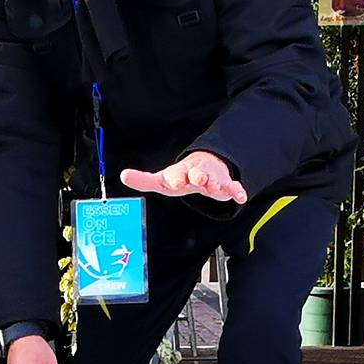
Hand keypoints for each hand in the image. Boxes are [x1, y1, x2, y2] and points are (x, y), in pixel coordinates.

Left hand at [122, 150, 249, 204]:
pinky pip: (233, 187)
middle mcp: (196, 173)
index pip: (175, 174)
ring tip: (216, 188)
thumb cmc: (181, 176)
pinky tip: (241, 196)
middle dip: (197, 175)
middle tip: (198, 179)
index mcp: (180, 172)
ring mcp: (212, 178)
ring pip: (215, 179)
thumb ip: (144, 180)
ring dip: (216, 183)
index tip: (174, 182)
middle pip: (197, 173)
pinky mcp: (226, 184)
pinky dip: (237, 191)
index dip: (175, 178)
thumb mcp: (163, 179)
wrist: (207, 166)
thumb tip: (123, 174)